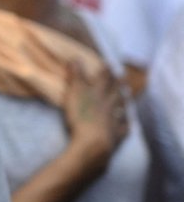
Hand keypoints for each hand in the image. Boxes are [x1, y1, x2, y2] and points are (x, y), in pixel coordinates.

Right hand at [62, 59, 127, 177]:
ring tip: (126, 96)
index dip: (105, 71)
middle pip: (115, 92)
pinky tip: (128, 122)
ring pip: (121, 108)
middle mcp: (109, 105)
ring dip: (123, 101)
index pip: (103, 79)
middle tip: (123, 77)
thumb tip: (75, 58)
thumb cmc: (81, 116)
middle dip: (118, 84)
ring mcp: (115, 120)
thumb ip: (75, 76)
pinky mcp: (117, 134)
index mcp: (98, 94)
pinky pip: (123, 127)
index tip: (108, 64)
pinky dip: (125, 123)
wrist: (93, 143)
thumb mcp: (74, 93)